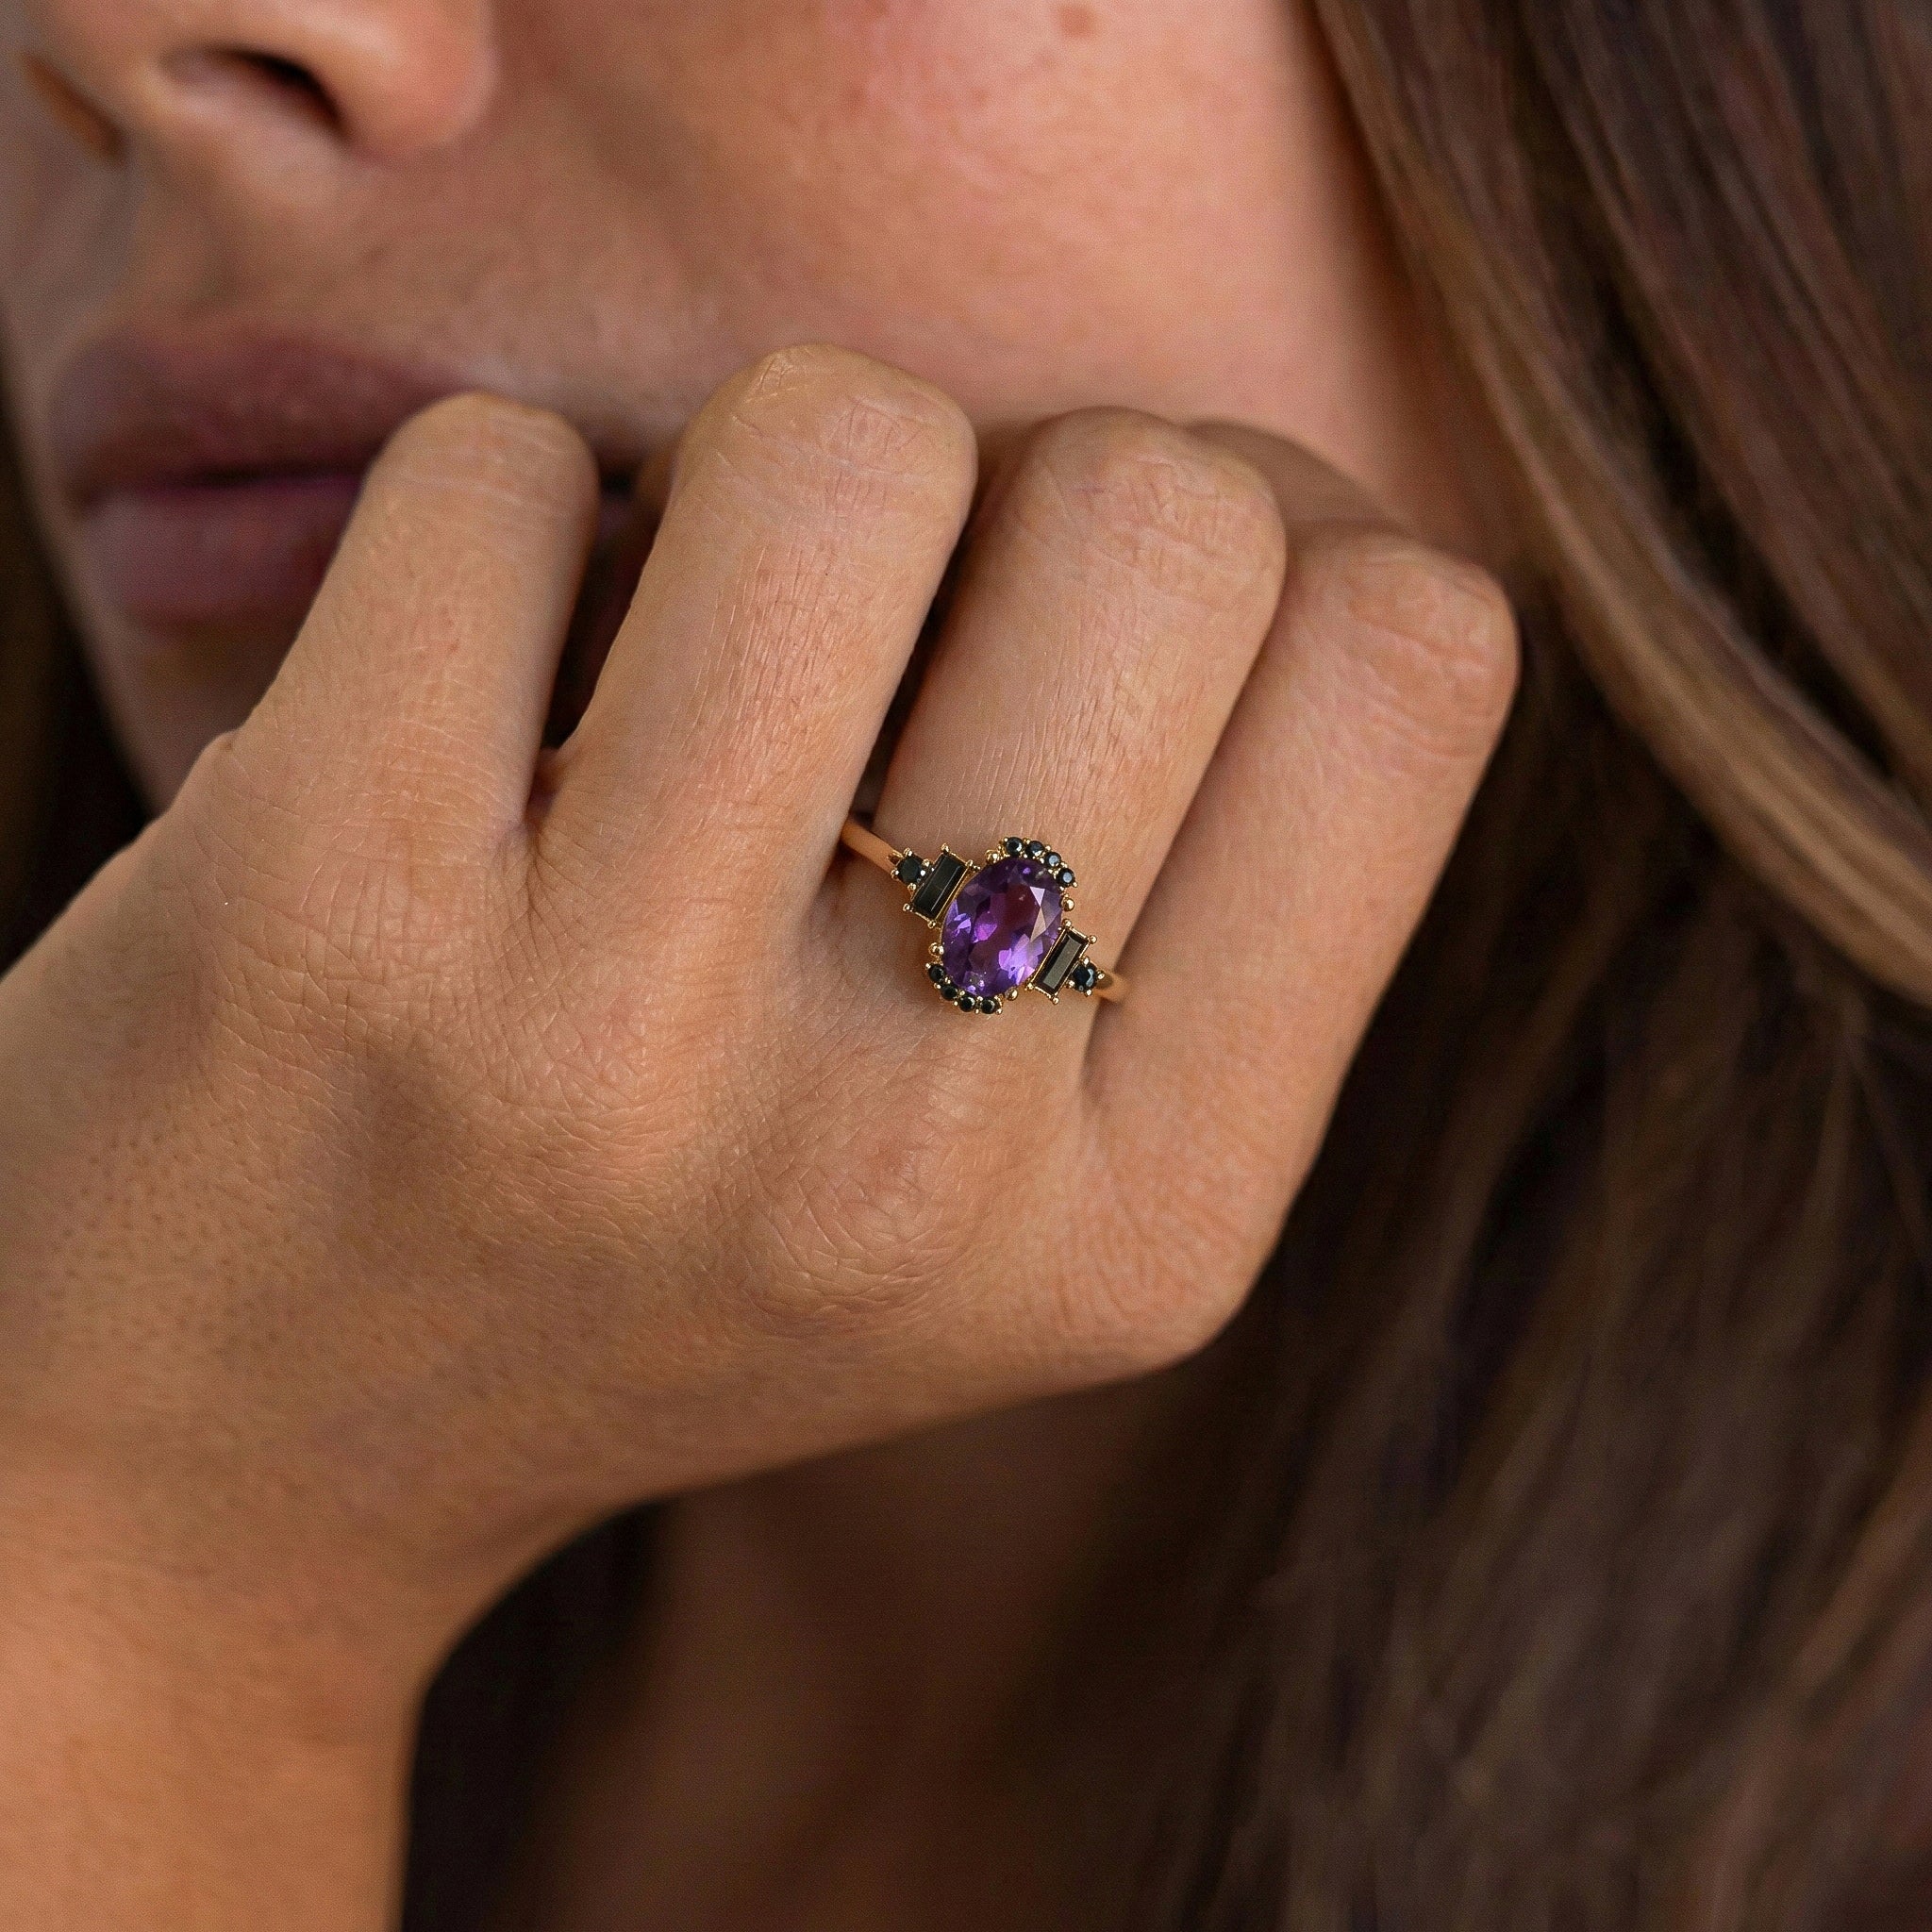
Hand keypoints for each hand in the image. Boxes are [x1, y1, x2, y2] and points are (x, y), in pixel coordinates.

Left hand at [0, 344, 1513, 1699]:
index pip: (1412, 654)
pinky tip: (471, 693)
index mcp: (1155, 1220)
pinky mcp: (333, 910)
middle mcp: (919, 1161)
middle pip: (1161, 506)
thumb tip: (1257, 496)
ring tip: (693, 644)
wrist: (250, 1456)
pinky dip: (506, 514)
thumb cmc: (673, 1256)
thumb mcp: (1021, 1187)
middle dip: (1032, 480)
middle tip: (895, 622)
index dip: (1279, 535)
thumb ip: (1204, 886)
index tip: (1113, 608)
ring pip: (847, 434)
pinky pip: (504, 462)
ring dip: (769, 468)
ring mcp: (622, 1041)